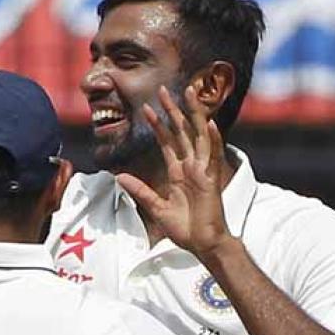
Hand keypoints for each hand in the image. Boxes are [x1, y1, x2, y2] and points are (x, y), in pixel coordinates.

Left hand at [114, 85, 233, 259]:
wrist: (202, 244)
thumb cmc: (184, 229)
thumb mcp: (156, 208)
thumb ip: (140, 191)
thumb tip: (120, 177)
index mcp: (178, 172)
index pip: (167, 142)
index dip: (157, 125)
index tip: (146, 108)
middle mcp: (191, 167)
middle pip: (181, 132)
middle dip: (172, 111)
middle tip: (162, 90)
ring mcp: (202, 171)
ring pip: (199, 135)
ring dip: (194, 114)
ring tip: (189, 93)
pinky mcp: (211, 179)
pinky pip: (213, 156)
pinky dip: (213, 139)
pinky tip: (210, 123)